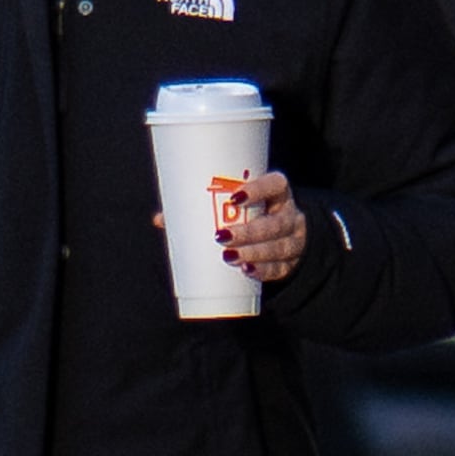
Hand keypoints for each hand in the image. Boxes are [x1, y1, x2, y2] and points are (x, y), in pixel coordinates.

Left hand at [152, 171, 306, 282]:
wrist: (286, 235)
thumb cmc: (251, 214)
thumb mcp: (236, 207)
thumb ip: (200, 209)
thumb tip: (161, 219)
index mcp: (277, 193)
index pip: (276, 184)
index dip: (259, 189)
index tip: (234, 197)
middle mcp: (289, 214)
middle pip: (276, 223)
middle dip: (250, 231)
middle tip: (222, 236)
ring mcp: (293, 240)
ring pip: (279, 247)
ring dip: (254, 253)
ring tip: (229, 257)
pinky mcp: (290, 262)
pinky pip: (279, 268)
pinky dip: (263, 271)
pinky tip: (247, 271)